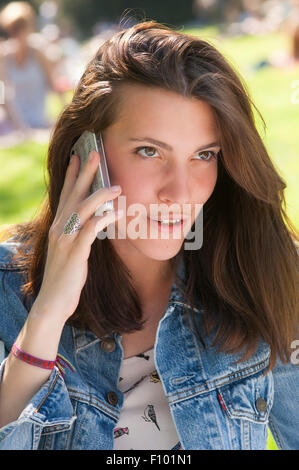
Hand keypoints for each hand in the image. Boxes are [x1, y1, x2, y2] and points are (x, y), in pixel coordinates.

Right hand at [33, 150, 123, 322]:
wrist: (52, 302)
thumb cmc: (65, 277)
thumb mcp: (70, 251)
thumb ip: (79, 235)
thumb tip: (95, 222)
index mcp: (58, 227)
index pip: (64, 195)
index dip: (70, 175)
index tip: (77, 157)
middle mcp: (59, 229)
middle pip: (72, 195)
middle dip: (84, 173)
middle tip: (93, 154)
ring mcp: (65, 240)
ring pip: (81, 209)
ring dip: (98, 195)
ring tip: (115, 186)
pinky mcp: (75, 253)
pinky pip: (90, 231)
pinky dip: (102, 219)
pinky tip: (114, 212)